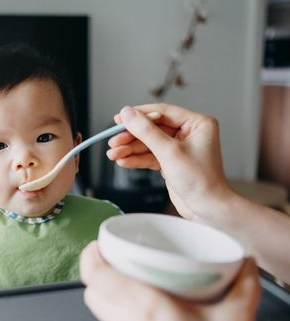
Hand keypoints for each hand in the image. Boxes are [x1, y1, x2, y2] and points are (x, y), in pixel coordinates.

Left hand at [80, 241, 260, 320]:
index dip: (90, 256)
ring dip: (108, 292)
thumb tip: (244, 265)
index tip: (98, 243)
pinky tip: (143, 307)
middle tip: (114, 258)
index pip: (96, 277)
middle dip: (98, 273)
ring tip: (129, 278)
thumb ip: (243, 288)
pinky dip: (120, 311)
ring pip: (101, 311)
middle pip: (92, 293)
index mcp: (145, 308)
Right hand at [107, 104, 232, 221]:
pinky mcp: (171, 161)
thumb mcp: (169, 152)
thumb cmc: (200, 181)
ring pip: (149, 143)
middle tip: (114, 141)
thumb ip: (146, 131)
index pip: (162, 112)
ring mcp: (179, 147)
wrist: (208, 209)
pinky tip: (123, 161)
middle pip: (152, 128)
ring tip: (113, 154)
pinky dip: (137, 159)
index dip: (138, 115)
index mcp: (197, 123)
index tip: (119, 119)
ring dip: (130, 149)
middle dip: (131, 136)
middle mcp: (189, 133)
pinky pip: (150, 155)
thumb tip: (128, 113)